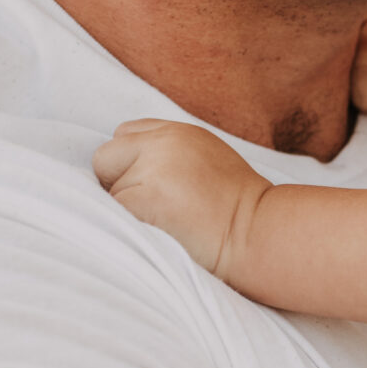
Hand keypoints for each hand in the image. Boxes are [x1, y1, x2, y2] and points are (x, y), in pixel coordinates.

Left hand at [94, 119, 267, 276]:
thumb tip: (128, 170)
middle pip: (106, 157)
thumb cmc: (239, 211)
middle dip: (118, 184)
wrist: (260, 235)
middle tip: (152, 209)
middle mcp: (163, 142)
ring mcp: (152, 168)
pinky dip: (128, 227)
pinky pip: (113, 214)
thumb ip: (169, 156)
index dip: (129, 164)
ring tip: (166, 224)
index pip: (124, 134)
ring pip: (108, 192)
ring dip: (127, 211)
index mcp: (179, 132)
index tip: (150, 188)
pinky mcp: (144, 197)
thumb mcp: (209, 163)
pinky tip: (159, 234)